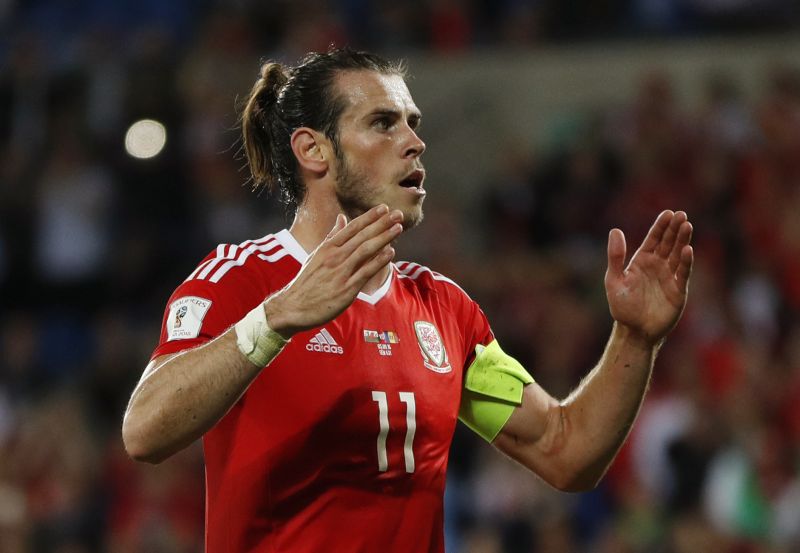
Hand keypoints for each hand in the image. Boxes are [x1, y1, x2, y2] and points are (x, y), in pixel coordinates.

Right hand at [263, 204, 403, 337]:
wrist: (293, 307)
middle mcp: (334, 256)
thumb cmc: (306, 281)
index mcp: (327, 247)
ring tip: (398, 228)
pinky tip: (390, 252)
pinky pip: (365, 272)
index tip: (384, 208)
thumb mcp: (316, 255)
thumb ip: (332, 236)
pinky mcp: (346, 289)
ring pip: (365, 250)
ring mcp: (340, 272)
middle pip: (362, 236)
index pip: (352, 228)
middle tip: (398, 214)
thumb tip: (342, 217)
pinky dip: (378, 261)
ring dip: (383, 238)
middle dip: (381, 223)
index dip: (369, 217)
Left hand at [605, 210, 693, 344]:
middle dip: (675, 229)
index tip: (668, 213)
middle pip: (668, 243)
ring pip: (678, 254)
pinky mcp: (679, 290)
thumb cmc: (622, 307)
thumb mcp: (614, 280)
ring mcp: (669, 277)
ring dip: (683, 240)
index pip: (654, 239)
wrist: (634, 330)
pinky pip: (683, 273)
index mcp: (642, 261)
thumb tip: (615, 230)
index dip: (661, 226)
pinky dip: (685, 262)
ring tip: (687, 225)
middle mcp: (658, 266)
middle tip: (682, 214)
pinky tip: (687, 250)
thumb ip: (615, 257)